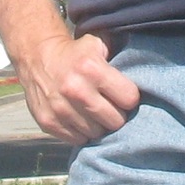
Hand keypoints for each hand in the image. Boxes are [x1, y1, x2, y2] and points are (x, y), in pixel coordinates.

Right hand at [16, 32, 140, 145]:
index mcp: (91, 68)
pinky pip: (77, 139)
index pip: (129, 99)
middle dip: (117, 115)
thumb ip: (121, 58)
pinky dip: (81, 132)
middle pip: (115, 121)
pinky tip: (80, 118)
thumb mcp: (99, 45)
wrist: (37, 57)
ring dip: (99, 125)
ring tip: (94, 112)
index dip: (129, 98)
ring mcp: (60, 108)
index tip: (124, 95)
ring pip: (96, 133)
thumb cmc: (76, 53)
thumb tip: (146, 76)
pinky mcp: (48, 122)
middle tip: (111, 107)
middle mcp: (75, 90)